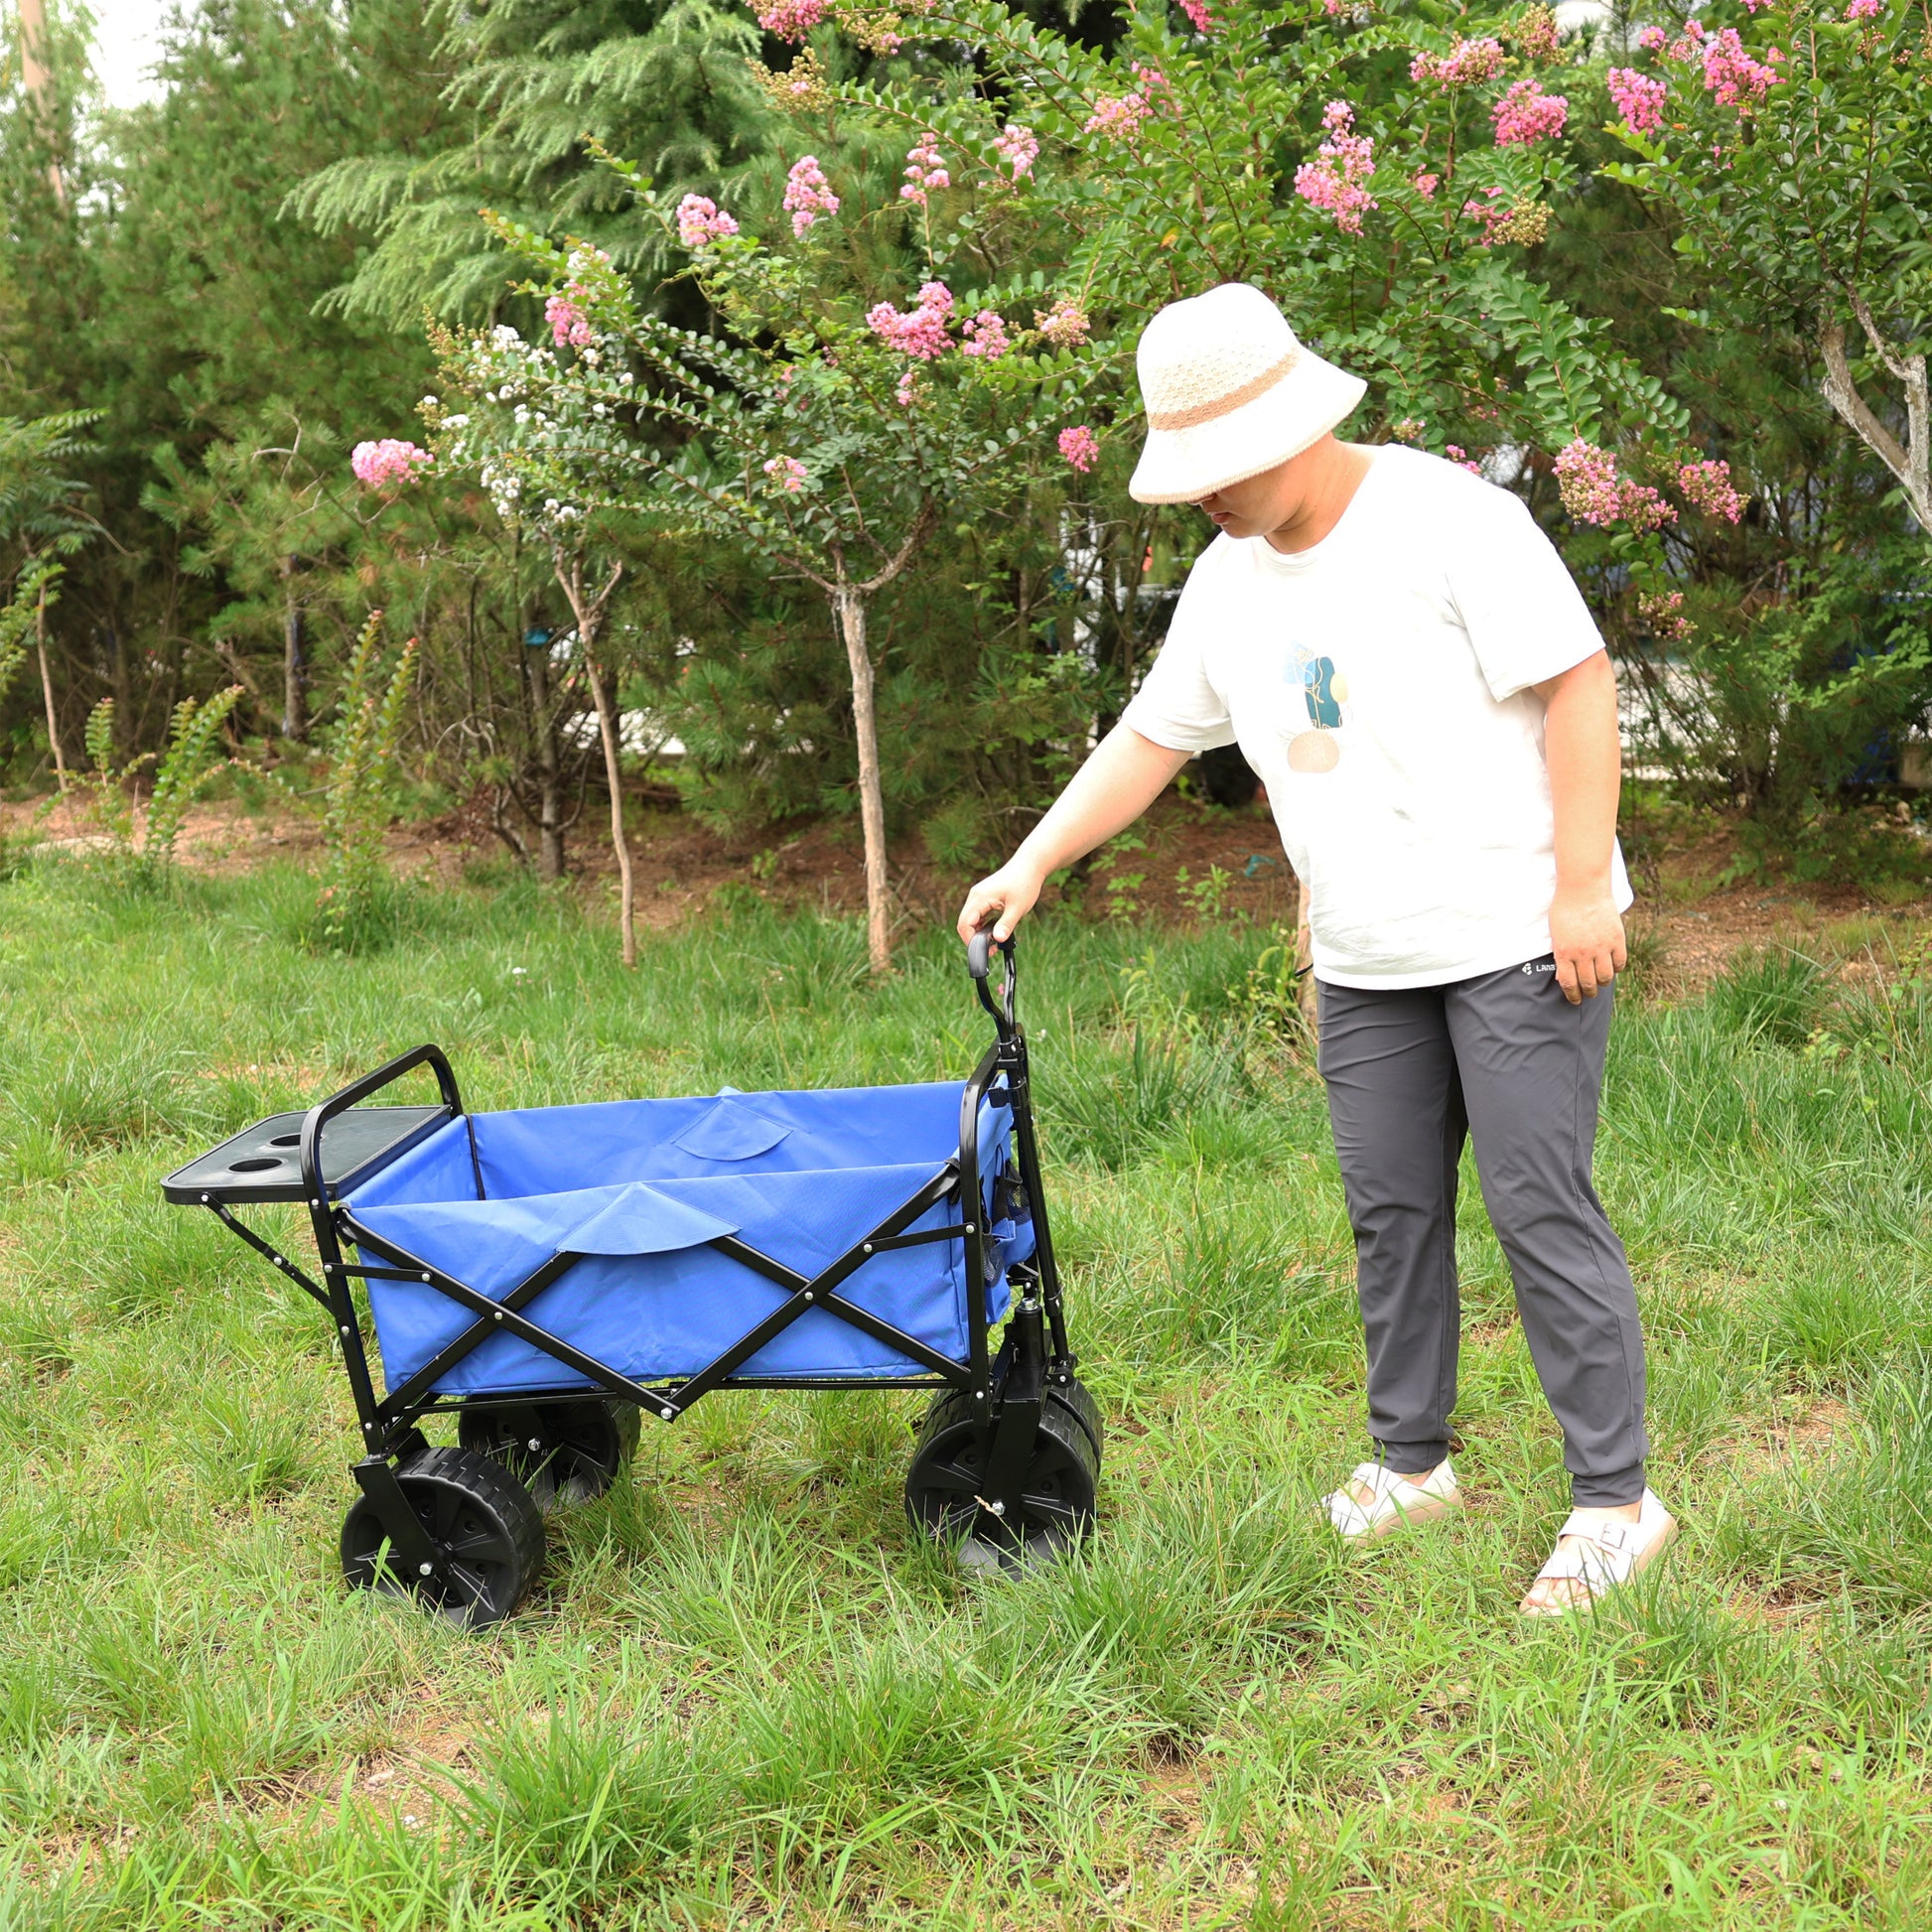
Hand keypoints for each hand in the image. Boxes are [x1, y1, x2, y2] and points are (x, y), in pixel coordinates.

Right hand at [956, 862, 1044, 946]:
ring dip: (980, 932)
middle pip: (965, 923)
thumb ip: (1006, 925)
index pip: (964, 924)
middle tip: (991, 949)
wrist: (1030, 865)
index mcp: (979, 897)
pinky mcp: (985, 896)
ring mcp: (979, 895)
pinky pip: (979, 914)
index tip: (984, 950)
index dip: (971, 940)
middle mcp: (975, 896)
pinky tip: (996, 930)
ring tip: (995, 941)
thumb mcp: (1017, 907)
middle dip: (974, 938)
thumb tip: (998, 940)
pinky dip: (984, 924)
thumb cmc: (1025, 882)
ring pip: (972, 919)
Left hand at [1549, 885, 1626, 1003]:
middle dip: (1588, 993)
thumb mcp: (1555, 934)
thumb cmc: (1564, 909)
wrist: (1583, 888)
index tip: (1576, 1000)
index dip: (1573, 996)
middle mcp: (1583, 953)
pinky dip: (1616, 968)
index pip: (1569, 984)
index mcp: (1564, 953)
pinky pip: (1620, 962)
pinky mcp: (1617, 939)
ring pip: (1606, 977)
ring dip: (1603, 983)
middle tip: (1589, 994)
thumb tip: (1563, 978)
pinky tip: (1612, 967)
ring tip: (1601, 982)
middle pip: (1588, 983)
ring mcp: (1601, 947)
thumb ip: (1560, 955)